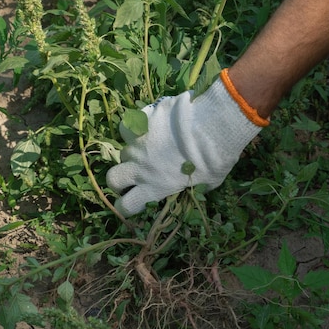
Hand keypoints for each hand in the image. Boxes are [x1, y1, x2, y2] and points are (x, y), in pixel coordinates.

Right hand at [106, 69, 268, 216]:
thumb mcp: (210, 182)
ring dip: (132, 150)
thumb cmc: (216, 159)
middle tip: (132, 173)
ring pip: (121, 150)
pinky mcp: (141, 122)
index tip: (133, 199)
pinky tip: (150, 124)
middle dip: (119, 178)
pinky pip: (130, 125)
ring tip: (148, 145)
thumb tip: (196, 187)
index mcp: (155, 188)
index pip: (126, 206)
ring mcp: (138, 144)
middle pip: (112, 178)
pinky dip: (137, 126)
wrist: (213, 126)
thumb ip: (195, 187)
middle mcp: (140, 168)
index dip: (126, 205)